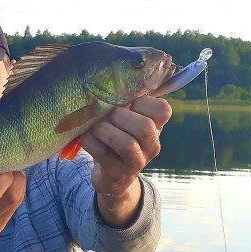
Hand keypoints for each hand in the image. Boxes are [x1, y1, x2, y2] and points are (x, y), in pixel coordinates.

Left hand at [80, 96, 171, 225]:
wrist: (112, 176)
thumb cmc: (118, 137)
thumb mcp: (128, 118)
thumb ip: (127, 99)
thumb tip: (112, 75)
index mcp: (157, 127)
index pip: (163, 109)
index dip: (142, 102)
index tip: (127, 103)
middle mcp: (152, 146)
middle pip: (145, 128)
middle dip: (120, 117)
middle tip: (108, 116)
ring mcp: (137, 163)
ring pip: (127, 144)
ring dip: (105, 131)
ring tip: (96, 128)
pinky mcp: (117, 174)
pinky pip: (103, 153)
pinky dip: (90, 141)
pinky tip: (87, 138)